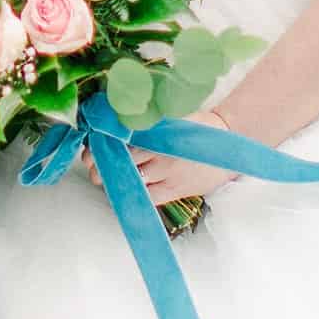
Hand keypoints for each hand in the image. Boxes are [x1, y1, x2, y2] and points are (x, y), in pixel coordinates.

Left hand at [84, 108, 238, 213]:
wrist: (228, 144)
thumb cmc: (198, 127)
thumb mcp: (172, 119)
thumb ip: (147, 123)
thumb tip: (116, 121)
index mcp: (158, 133)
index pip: (121, 142)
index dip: (101, 148)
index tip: (90, 152)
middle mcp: (161, 153)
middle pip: (122, 163)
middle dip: (102, 168)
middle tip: (93, 169)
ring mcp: (168, 173)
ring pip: (132, 182)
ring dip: (115, 183)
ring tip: (106, 180)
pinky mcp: (176, 189)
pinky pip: (149, 199)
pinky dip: (134, 198)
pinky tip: (126, 194)